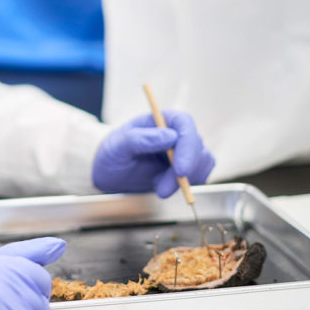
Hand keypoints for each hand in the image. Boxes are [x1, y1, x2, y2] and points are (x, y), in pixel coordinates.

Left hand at [92, 110, 214, 196]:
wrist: (109, 174)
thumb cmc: (111, 154)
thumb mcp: (117, 146)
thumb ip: (139, 139)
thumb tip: (169, 136)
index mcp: (160, 120)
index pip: (184, 123)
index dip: (187, 145)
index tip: (180, 169)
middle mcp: (175, 133)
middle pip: (196, 145)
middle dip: (186, 170)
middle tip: (164, 189)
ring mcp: (182, 151)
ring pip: (201, 163)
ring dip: (185, 181)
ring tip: (158, 188)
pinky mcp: (185, 169)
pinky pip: (198, 176)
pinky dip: (186, 186)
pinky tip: (162, 187)